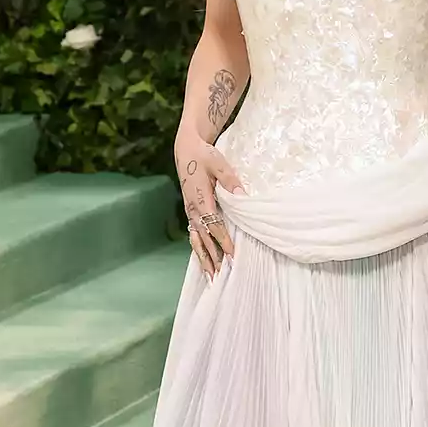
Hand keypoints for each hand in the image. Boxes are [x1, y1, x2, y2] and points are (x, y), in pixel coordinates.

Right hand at [175, 131, 241, 276]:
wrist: (186, 150)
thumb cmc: (204, 155)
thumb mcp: (219, 163)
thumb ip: (230, 180)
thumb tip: (241, 196)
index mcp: (200, 198)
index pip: (214, 225)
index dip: (223, 241)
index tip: (233, 255)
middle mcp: (193, 209)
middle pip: (203, 238)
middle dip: (212, 257)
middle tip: (221, 276)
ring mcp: (190, 212)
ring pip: (196, 240)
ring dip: (204, 258)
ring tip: (211, 276)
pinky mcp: (191, 212)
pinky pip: (195, 235)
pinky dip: (200, 249)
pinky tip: (205, 261)